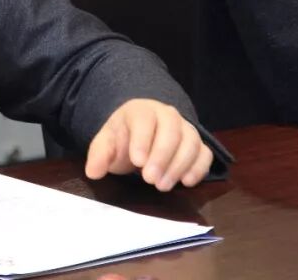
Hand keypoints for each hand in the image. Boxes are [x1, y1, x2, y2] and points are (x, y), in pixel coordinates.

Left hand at [85, 99, 211, 190]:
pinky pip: (205, 154)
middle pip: (171, 131)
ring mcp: (186, 129)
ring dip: (179, 166)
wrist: (140, 136)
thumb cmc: (124, 138)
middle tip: (149, 179)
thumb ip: (99, 155)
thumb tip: (93, 172)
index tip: (137, 161)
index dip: (142, 140)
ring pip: (191, 142)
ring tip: (162, 186)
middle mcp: (167, 116)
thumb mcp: (107, 144)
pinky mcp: (198, 145)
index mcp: (141, 111)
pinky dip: (199, 168)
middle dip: (162, 156)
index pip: (144, 120)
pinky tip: (186, 182)